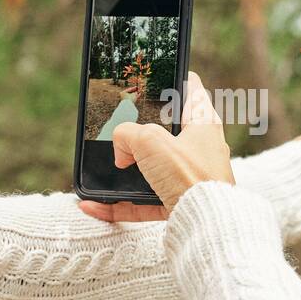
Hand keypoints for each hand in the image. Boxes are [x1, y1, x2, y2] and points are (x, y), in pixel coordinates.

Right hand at [78, 72, 232, 222]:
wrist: (205, 224)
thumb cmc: (190, 177)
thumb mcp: (150, 141)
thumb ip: (127, 133)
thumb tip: (121, 150)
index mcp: (203, 123)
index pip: (190, 89)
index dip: (172, 78)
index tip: (155, 75)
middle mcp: (200, 148)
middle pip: (166, 131)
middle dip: (140, 133)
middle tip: (117, 130)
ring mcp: (191, 176)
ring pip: (152, 169)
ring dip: (125, 173)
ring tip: (102, 171)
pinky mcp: (180, 202)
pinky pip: (145, 201)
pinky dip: (121, 204)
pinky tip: (94, 206)